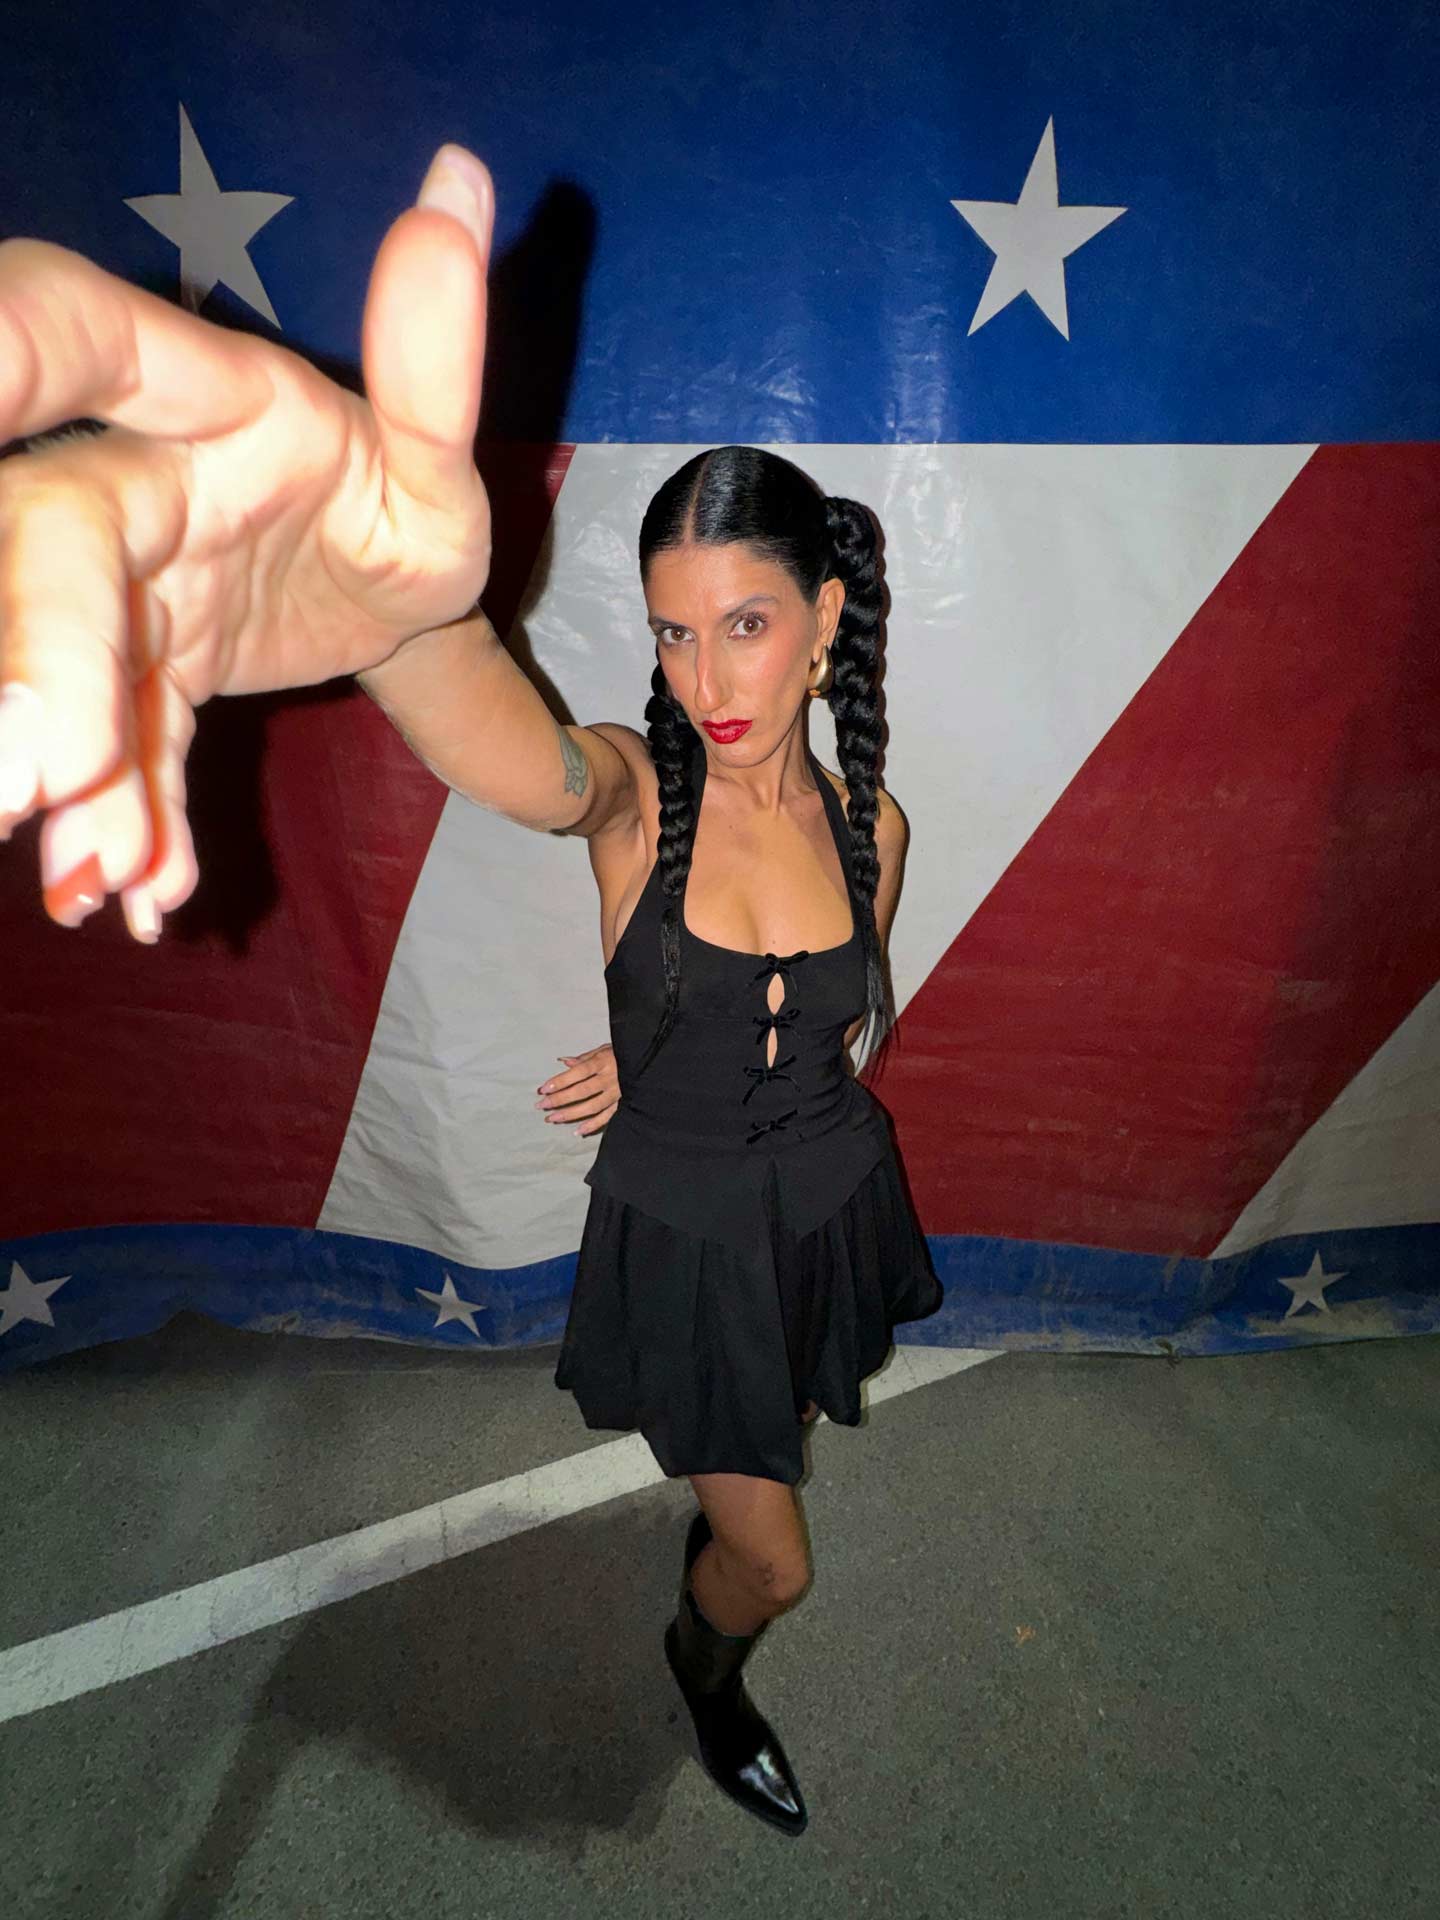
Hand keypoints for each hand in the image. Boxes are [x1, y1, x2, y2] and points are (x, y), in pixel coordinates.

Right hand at [0, 143, 496, 939]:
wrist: (383, 606)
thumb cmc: (397, 511)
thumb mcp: (435, 463)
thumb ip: (434, 356)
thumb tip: (465, 183)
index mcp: (205, 404)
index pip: (76, 338)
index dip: (8, 346)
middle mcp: (132, 487)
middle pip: (40, 535)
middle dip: (32, 646)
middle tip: (34, 773)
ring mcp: (118, 593)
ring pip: (54, 655)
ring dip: (74, 765)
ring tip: (102, 868)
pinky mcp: (129, 684)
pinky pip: (113, 751)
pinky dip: (125, 822)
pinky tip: (140, 894)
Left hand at [534, 1045, 619, 1137]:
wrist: (654, 1061)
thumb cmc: (627, 1052)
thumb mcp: (606, 1048)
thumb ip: (585, 1057)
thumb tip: (563, 1062)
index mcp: (604, 1061)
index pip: (578, 1072)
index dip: (560, 1081)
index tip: (543, 1089)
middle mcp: (611, 1078)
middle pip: (581, 1091)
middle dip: (559, 1099)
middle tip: (541, 1106)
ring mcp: (618, 1093)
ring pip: (592, 1106)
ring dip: (571, 1114)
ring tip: (553, 1119)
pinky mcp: (625, 1104)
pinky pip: (607, 1117)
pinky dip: (593, 1125)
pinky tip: (578, 1131)